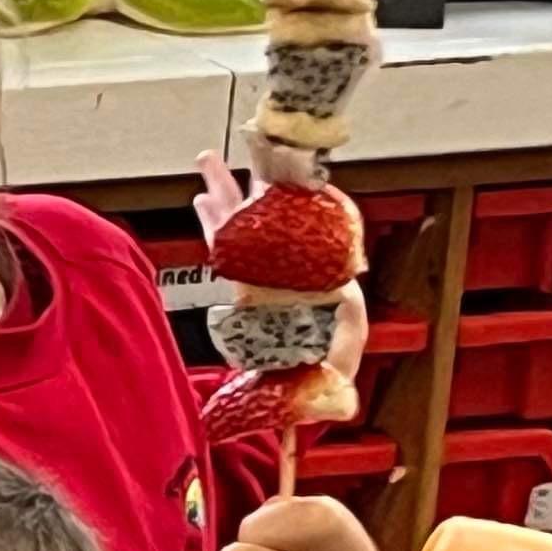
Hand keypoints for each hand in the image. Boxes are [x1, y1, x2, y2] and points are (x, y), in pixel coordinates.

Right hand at [190, 158, 369, 383]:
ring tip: (209, 165)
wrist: (296, 397)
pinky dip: (212, 225)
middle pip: (264, 217)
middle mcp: (283, 272)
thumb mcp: (349, 335)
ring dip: (223, 194)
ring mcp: (258, 279)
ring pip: (238, 227)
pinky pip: (223, 250)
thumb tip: (347, 288)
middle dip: (250, 183)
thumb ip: (350, 312)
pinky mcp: (238, 291)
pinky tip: (201, 205)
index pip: (298, 227)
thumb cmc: (324, 373)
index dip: (292, 197)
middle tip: (244, 152)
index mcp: (312, 279)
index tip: (286, 171)